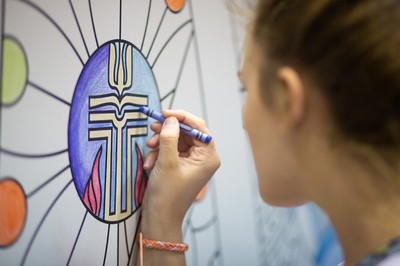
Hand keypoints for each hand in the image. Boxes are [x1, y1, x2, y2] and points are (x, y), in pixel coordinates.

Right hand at [141, 110, 220, 227]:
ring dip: (160, 143)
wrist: (159, 218)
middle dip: (168, 131)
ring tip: (149, 149)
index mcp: (208, 157)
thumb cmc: (167, 195)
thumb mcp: (166, 163)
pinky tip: (149, 163)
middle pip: (187, 133)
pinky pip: (171, 150)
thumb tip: (171, 119)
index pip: (199, 128)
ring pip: (176, 140)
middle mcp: (203, 158)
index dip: (182, 117)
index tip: (165, 113)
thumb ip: (169, 138)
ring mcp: (192, 162)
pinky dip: (159, 153)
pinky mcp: (181, 166)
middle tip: (152, 127)